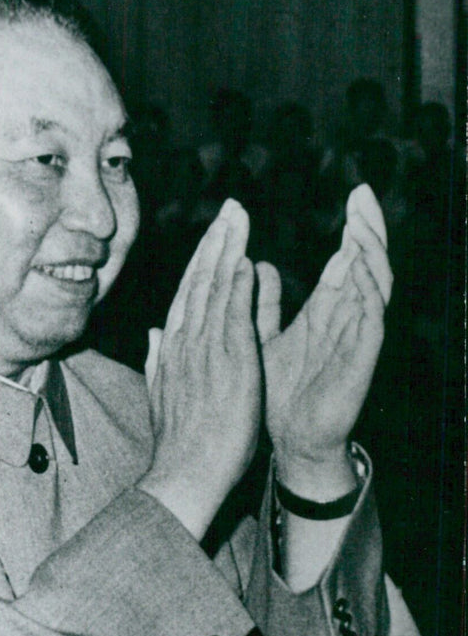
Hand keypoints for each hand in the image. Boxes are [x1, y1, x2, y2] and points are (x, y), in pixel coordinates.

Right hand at [139, 199, 260, 540]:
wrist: (184, 474)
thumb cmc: (179, 445)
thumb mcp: (162, 397)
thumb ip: (157, 362)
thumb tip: (154, 335)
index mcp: (173, 350)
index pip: (188, 296)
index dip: (202, 262)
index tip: (214, 236)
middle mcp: (185, 343)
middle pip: (199, 282)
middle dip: (215, 242)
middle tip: (230, 209)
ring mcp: (205, 350)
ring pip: (214, 289)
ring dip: (227, 250)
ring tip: (238, 218)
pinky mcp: (227, 362)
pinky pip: (232, 314)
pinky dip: (237, 284)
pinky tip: (246, 258)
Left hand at [256, 184, 390, 495]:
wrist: (291, 443)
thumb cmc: (281, 395)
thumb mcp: (264, 339)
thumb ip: (265, 305)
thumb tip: (260, 264)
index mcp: (328, 313)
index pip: (349, 260)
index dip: (355, 229)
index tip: (356, 192)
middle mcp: (347, 320)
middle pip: (368, 264)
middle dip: (369, 229)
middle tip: (364, 195)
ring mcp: (356, 339)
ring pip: (375, 286)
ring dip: (370, 253)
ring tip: (361, 223)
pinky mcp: (359, 361)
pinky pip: (370, 321)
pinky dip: (366, 294)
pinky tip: (356, 269)